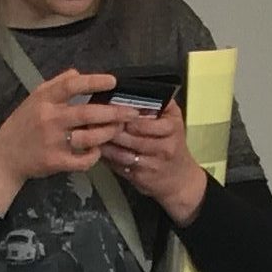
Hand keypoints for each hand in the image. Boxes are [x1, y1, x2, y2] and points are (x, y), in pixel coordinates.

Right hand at [0, 68, 132, 211]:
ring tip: (118, 130)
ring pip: (89, 137)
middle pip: (87, 113)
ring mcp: (53, 142)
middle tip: (131, 112)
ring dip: (108, 133)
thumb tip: (78, 74)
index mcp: (44, 100)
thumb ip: (56, 85)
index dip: (94, 82)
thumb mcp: (33, 99)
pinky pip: (83, 159)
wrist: (5, 157)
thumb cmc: (22, 125)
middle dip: (114, 112)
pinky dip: (94, 155)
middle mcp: (49, 119)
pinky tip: (97, 151)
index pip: (72, 86)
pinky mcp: (55, 161)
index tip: (113, 82)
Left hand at [105, 97, 208, 224]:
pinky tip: (97, 150)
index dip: (124, 115)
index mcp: (172, 126)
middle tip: (93, 119)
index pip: (144, 120)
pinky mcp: (141, 177)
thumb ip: (157, 104)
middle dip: (111, 128)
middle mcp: (165, 146)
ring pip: (122, 152)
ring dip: (105, 143)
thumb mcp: (172, 119)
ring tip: (91, 134)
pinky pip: (119, 166)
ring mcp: (153, 163)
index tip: (109, 108)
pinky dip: (106, 157)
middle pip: (131, 136)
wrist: (180, 179)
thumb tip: (129, 92)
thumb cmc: (172, 144)